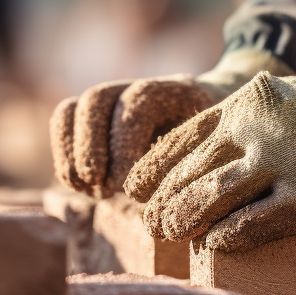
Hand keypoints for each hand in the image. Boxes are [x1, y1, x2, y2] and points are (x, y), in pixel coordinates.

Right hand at [48, 48, 291, 198]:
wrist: (223, 108)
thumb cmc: (231, 140)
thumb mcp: (231, 148)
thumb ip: (210, 167)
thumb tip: (183, 205)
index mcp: (179, 91)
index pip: (140, 100)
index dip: (126, 141)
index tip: (127, 185)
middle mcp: (140, 88)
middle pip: (98, 98)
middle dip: (92, 149)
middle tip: (103, 190)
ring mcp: (116, 99)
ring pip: (74, 108)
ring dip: (72, 153)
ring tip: (89, 190)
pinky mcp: (98, 118)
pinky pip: (65, 120)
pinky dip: (63, 153)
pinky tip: (80, 186)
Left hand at [125, 42, 295, 251]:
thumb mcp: (281, 96)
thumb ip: (244, 118)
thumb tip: (204, 154)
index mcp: (245, 103)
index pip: (181, 139)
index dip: (153, 168)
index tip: (137, 188)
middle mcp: (255, 131)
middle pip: (189, 173)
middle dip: (164, 202)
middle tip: (153, 224)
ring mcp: (281, 165)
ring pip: (210, 200)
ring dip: (184, 221)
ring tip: (171, 236)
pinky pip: (253, 226)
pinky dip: (226, 237)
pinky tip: (215, 245)